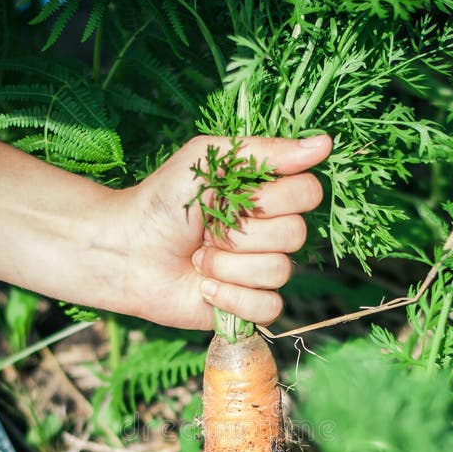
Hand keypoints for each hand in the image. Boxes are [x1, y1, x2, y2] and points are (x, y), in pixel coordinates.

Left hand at [107, 134, 331, 328]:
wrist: (127, 251)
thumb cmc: (163, 202)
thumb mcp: (209, 160)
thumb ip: (266, 152)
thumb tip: (325, 143)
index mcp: (267, 196)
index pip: (308, 193)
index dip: (275, 198)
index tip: (235, 195)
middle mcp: (270, 234)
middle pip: (296, 235)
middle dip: (243, 234)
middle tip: (209, 230)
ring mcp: (261, 272)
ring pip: (279, 272)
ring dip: (229, 266)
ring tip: (198, 260)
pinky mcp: (248, 306)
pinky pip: (268, 307)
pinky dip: (233, 298)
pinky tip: (204, 289)